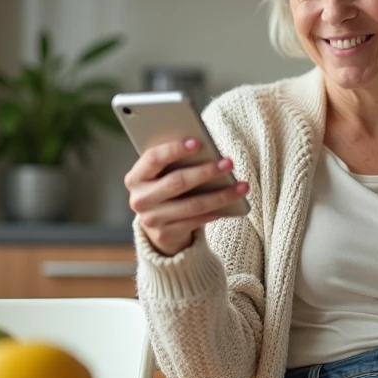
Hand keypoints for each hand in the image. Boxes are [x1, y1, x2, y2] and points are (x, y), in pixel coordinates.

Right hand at [125, 137, 249, 255]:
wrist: (158, 225)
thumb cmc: (166, 187)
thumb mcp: (163, 174)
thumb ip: (175, 162)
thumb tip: (207, 150)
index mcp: (135, 177)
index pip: (153, 159)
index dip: (174, 149)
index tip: (198, 142)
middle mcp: (139, 199)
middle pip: (176, 182)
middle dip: (205, 171)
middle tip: (229, 162)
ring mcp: (151, 220)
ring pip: (192, 205)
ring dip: (220, 195)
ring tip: (242, 186)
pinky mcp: (165, 235)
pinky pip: (195, 221)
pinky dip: (215, 212)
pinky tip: (231, 205)